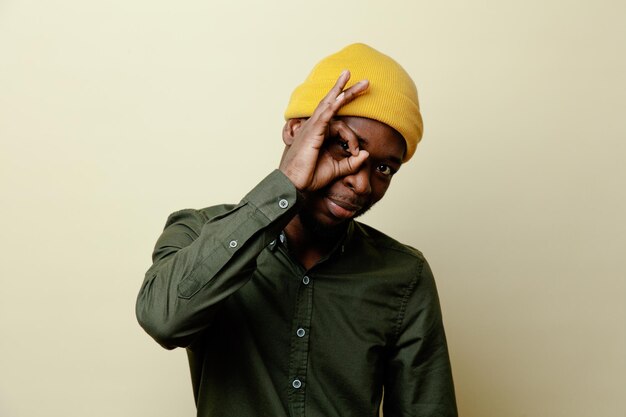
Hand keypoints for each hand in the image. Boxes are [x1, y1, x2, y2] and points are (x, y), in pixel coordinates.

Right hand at [279, 70, 369, 191]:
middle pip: (332, 104)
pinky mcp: (312, 132)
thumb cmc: (309, 177)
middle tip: (364, 81)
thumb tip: (366, 154)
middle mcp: (314, 127)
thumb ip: (351, 162)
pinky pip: (325, 115)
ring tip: (350, 75)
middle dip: (347, 91)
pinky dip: (334, 104)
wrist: (293, 185)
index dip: (353, 139)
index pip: (340, 126)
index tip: (357, 152)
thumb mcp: (336, 169)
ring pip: (328, 104)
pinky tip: (342, 95)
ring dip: (341, 90)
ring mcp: (311, 127)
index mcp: (318, 134)